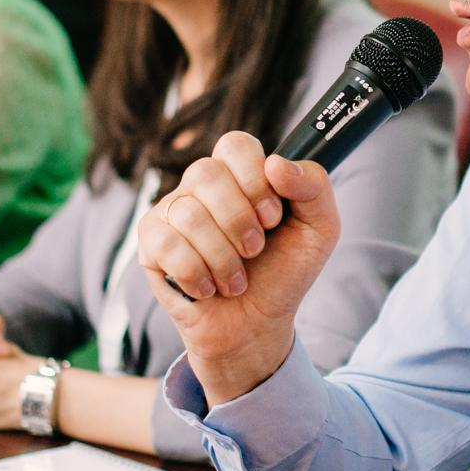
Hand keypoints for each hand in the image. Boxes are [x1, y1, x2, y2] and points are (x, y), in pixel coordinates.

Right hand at [136, 131, 340, 403]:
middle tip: (255, 250)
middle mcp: (202, 186)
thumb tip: (277, 164)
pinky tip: (208, 288)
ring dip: (223, 258)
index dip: (254, 179)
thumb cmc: (283, 272)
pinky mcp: (150, 243)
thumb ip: (314, 187)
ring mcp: (172, 211)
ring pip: (188, 213)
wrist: (256, 325)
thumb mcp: (319, 230)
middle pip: (206, 173)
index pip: (235, 145)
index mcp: (241, 174)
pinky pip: (166, 244)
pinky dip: (196, 274)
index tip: (273, 217)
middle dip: (239, 221)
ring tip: (236, 280)